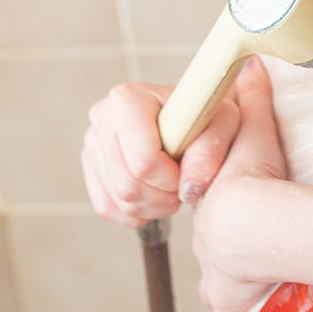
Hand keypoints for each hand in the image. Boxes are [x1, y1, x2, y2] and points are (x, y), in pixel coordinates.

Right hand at [81, 80, 241, 229]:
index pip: (143, 161)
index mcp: (128, 99)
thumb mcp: (222, 121)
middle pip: (128, 185)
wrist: (190, 114)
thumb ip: (209, 151)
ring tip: (173, 190)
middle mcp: (102, 117)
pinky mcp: (90, 164)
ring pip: (119, 199)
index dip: (170, 180)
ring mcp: (92, 142)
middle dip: (163, 197)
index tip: (187, 173)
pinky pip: (107, 206)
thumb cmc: (205, 114)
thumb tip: (188, 189)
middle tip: (183, 187)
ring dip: (153, 207)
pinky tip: (155, 198)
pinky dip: (135, 212)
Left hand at [189, 55, 291, 311]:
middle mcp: (214, 251)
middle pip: (215, 267)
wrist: (252, 220)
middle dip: (222, 277)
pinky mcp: (233, 300)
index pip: (209, 219)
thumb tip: (255, 62)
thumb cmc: (255, 180)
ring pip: (222, 301)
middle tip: (224, 287)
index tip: (214, 228)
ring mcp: (223, 280)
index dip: (213, 227)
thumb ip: (255, 102)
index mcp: (217, 212)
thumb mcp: (255, 133)